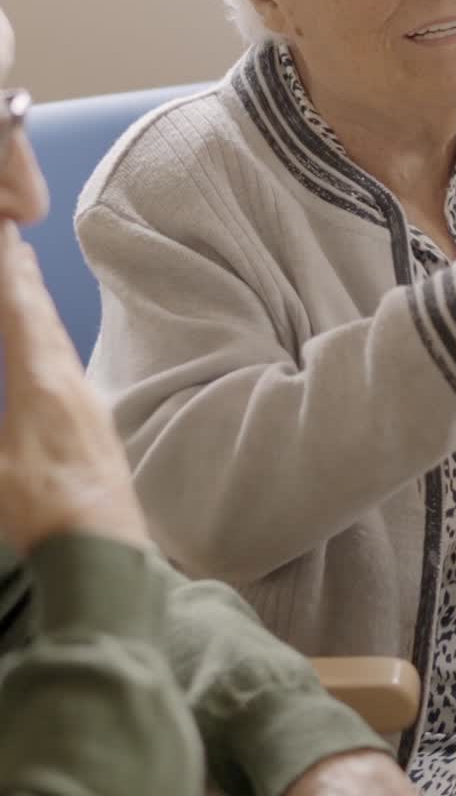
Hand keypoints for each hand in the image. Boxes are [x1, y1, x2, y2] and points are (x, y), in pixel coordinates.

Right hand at [0, 222, 148, 553]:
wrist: (104, 557)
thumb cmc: (42, 512)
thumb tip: (2, 404)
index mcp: (41, 385)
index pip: (21, 313)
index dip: (10, 275)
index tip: (6, 238)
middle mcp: (72, 387)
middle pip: (45, 322)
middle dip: (27, 285)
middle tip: (17, 251)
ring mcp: (90, 411)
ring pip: (60, 348)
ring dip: (42, 316)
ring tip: (30, 294)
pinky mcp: (98, 435)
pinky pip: (70, 373)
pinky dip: (53, 349)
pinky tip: (52, 365)